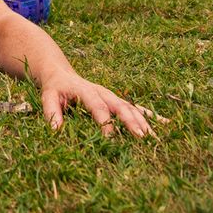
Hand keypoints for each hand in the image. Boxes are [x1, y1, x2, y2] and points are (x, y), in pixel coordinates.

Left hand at [41, 73, 161, 136]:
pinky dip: (149, 116)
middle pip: (119, 106)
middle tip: (141, 136)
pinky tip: (165, 125)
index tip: (110, 139)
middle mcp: (102, 92)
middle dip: (131, 121)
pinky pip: (135, 108)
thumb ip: (52, 112)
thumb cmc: (55, 88)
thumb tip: (56, 131)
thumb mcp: (47, 97)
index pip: (97, 106)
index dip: (104, 122)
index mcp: (86, 90)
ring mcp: (112, 96)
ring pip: (130, 108)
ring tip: (153, 138)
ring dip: (142, 122)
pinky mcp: (116, 101)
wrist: (62, 74)